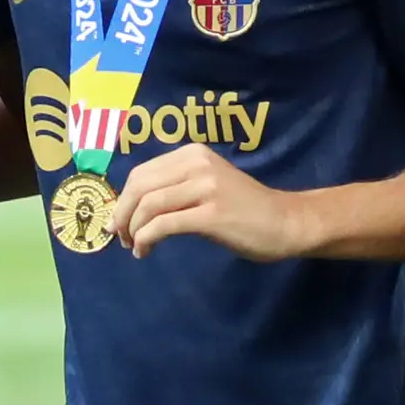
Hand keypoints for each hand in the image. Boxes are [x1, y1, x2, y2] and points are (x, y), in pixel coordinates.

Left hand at [114, 144, 308, 259]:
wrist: (285, 222)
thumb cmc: (245, 208)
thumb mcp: (208, 185)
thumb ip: (175, 187)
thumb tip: (131, 206)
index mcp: (193, 154)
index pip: (141, 173)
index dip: (123, 199)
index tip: (119, 221)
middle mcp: (197, 164)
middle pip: (139, 187)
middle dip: (122, 214)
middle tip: (121, 237)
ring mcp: (205, 188)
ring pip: (148, 206)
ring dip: (133, 230)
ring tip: (135, 247)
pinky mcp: (211, 214)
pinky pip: (164, 225)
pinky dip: (147, 239)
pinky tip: (146, 251)